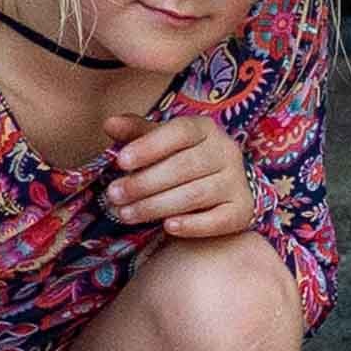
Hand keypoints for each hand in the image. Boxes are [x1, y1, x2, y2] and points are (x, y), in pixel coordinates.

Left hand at [100, 112, 253, 238]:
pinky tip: (167, 227)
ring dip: (156, 206)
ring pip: (195, 194)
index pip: (179, 132)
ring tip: (125, 214)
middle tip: (113, 194)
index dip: (149, 146)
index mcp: (206, 129)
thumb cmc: (182, 162)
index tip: (120, 161)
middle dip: (144, 183)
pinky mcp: (241, 210)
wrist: (220, 191)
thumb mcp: (161, 144)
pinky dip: (192, 225)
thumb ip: (136, 133)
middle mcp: (226, 152)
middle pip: (184, 166)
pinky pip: (217, 221)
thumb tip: (109, 124)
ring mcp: (236, 182)